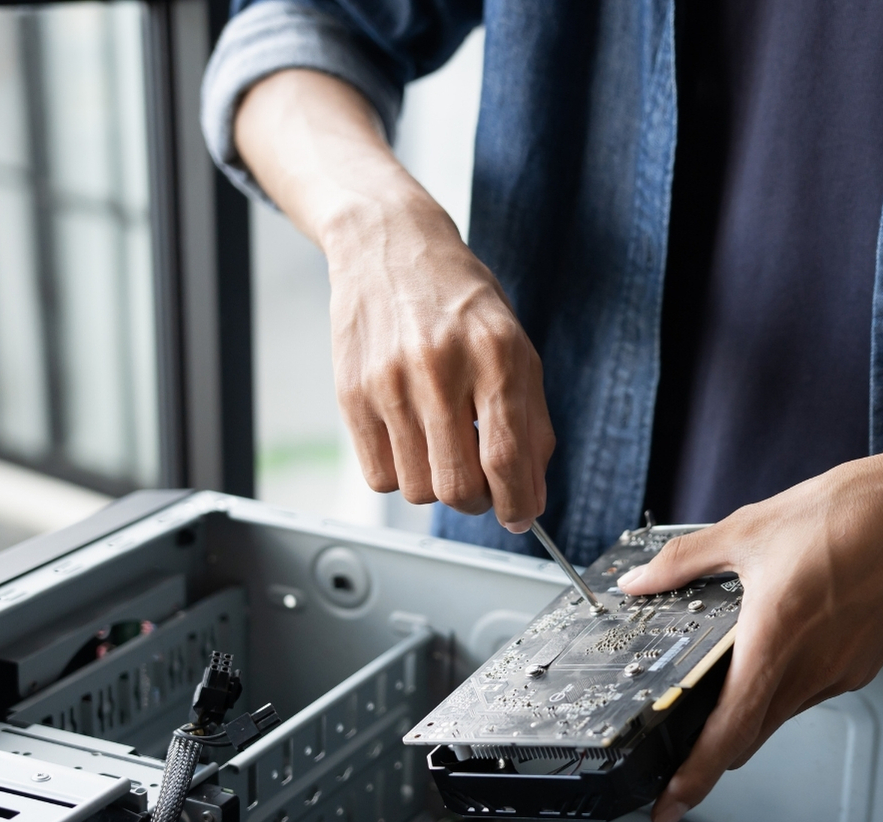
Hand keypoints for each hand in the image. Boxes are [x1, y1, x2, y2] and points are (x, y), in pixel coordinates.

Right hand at [235, 69, 553, 528]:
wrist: (390, 245)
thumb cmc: (460, 300)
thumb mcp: (516, 348)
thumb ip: (531, 425)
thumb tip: (531, 496)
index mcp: (496, 355)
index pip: (506, 459)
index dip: (518, 504)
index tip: (519, 516)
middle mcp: (440, 368)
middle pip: (458, 487)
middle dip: (478, 502)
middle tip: (482, 485)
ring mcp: (389, 382)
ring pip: (417, 488)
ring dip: (438, 485)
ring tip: (444, 448)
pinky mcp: (351, 393)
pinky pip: (379, 475)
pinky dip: (401, 473)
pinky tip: (411, 438)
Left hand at [618, 437, 882, 821]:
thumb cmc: (854, 515)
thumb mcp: (749, 530)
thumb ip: (685, 562)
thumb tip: (642, 579)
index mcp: (775, 641)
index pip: (728, 734)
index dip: (693, 779)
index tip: (669, 806)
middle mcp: (812, 669)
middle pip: (752, 733)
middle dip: (715, 743)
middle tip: (682, 735)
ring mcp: (842, 672)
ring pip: (782, 710)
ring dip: (754, 703)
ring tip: (736, 660)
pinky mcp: (863, 664)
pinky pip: (813, 688)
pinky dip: (788, 679)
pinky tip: (784, 638)